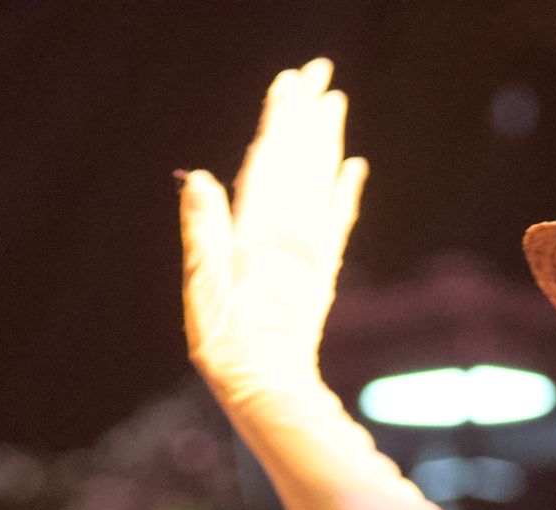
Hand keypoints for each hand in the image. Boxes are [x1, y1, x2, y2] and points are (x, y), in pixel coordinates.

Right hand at [181, 58, 366, 414]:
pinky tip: (354, 167)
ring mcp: (308, 255)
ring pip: (320, 183)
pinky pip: (336, 224)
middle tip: (320, 72)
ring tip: (335, 101)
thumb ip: (204, 233)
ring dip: (327, 140)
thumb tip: (201, 179)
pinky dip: (344, 193)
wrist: (271, 392)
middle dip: (308, 115)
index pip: (270, 162)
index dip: (281, 119)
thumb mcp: (203, 291)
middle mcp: (289, 237)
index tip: (292, 80)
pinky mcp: (319, 276)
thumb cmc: (229, 349)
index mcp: (256, 234)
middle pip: (300, 162)